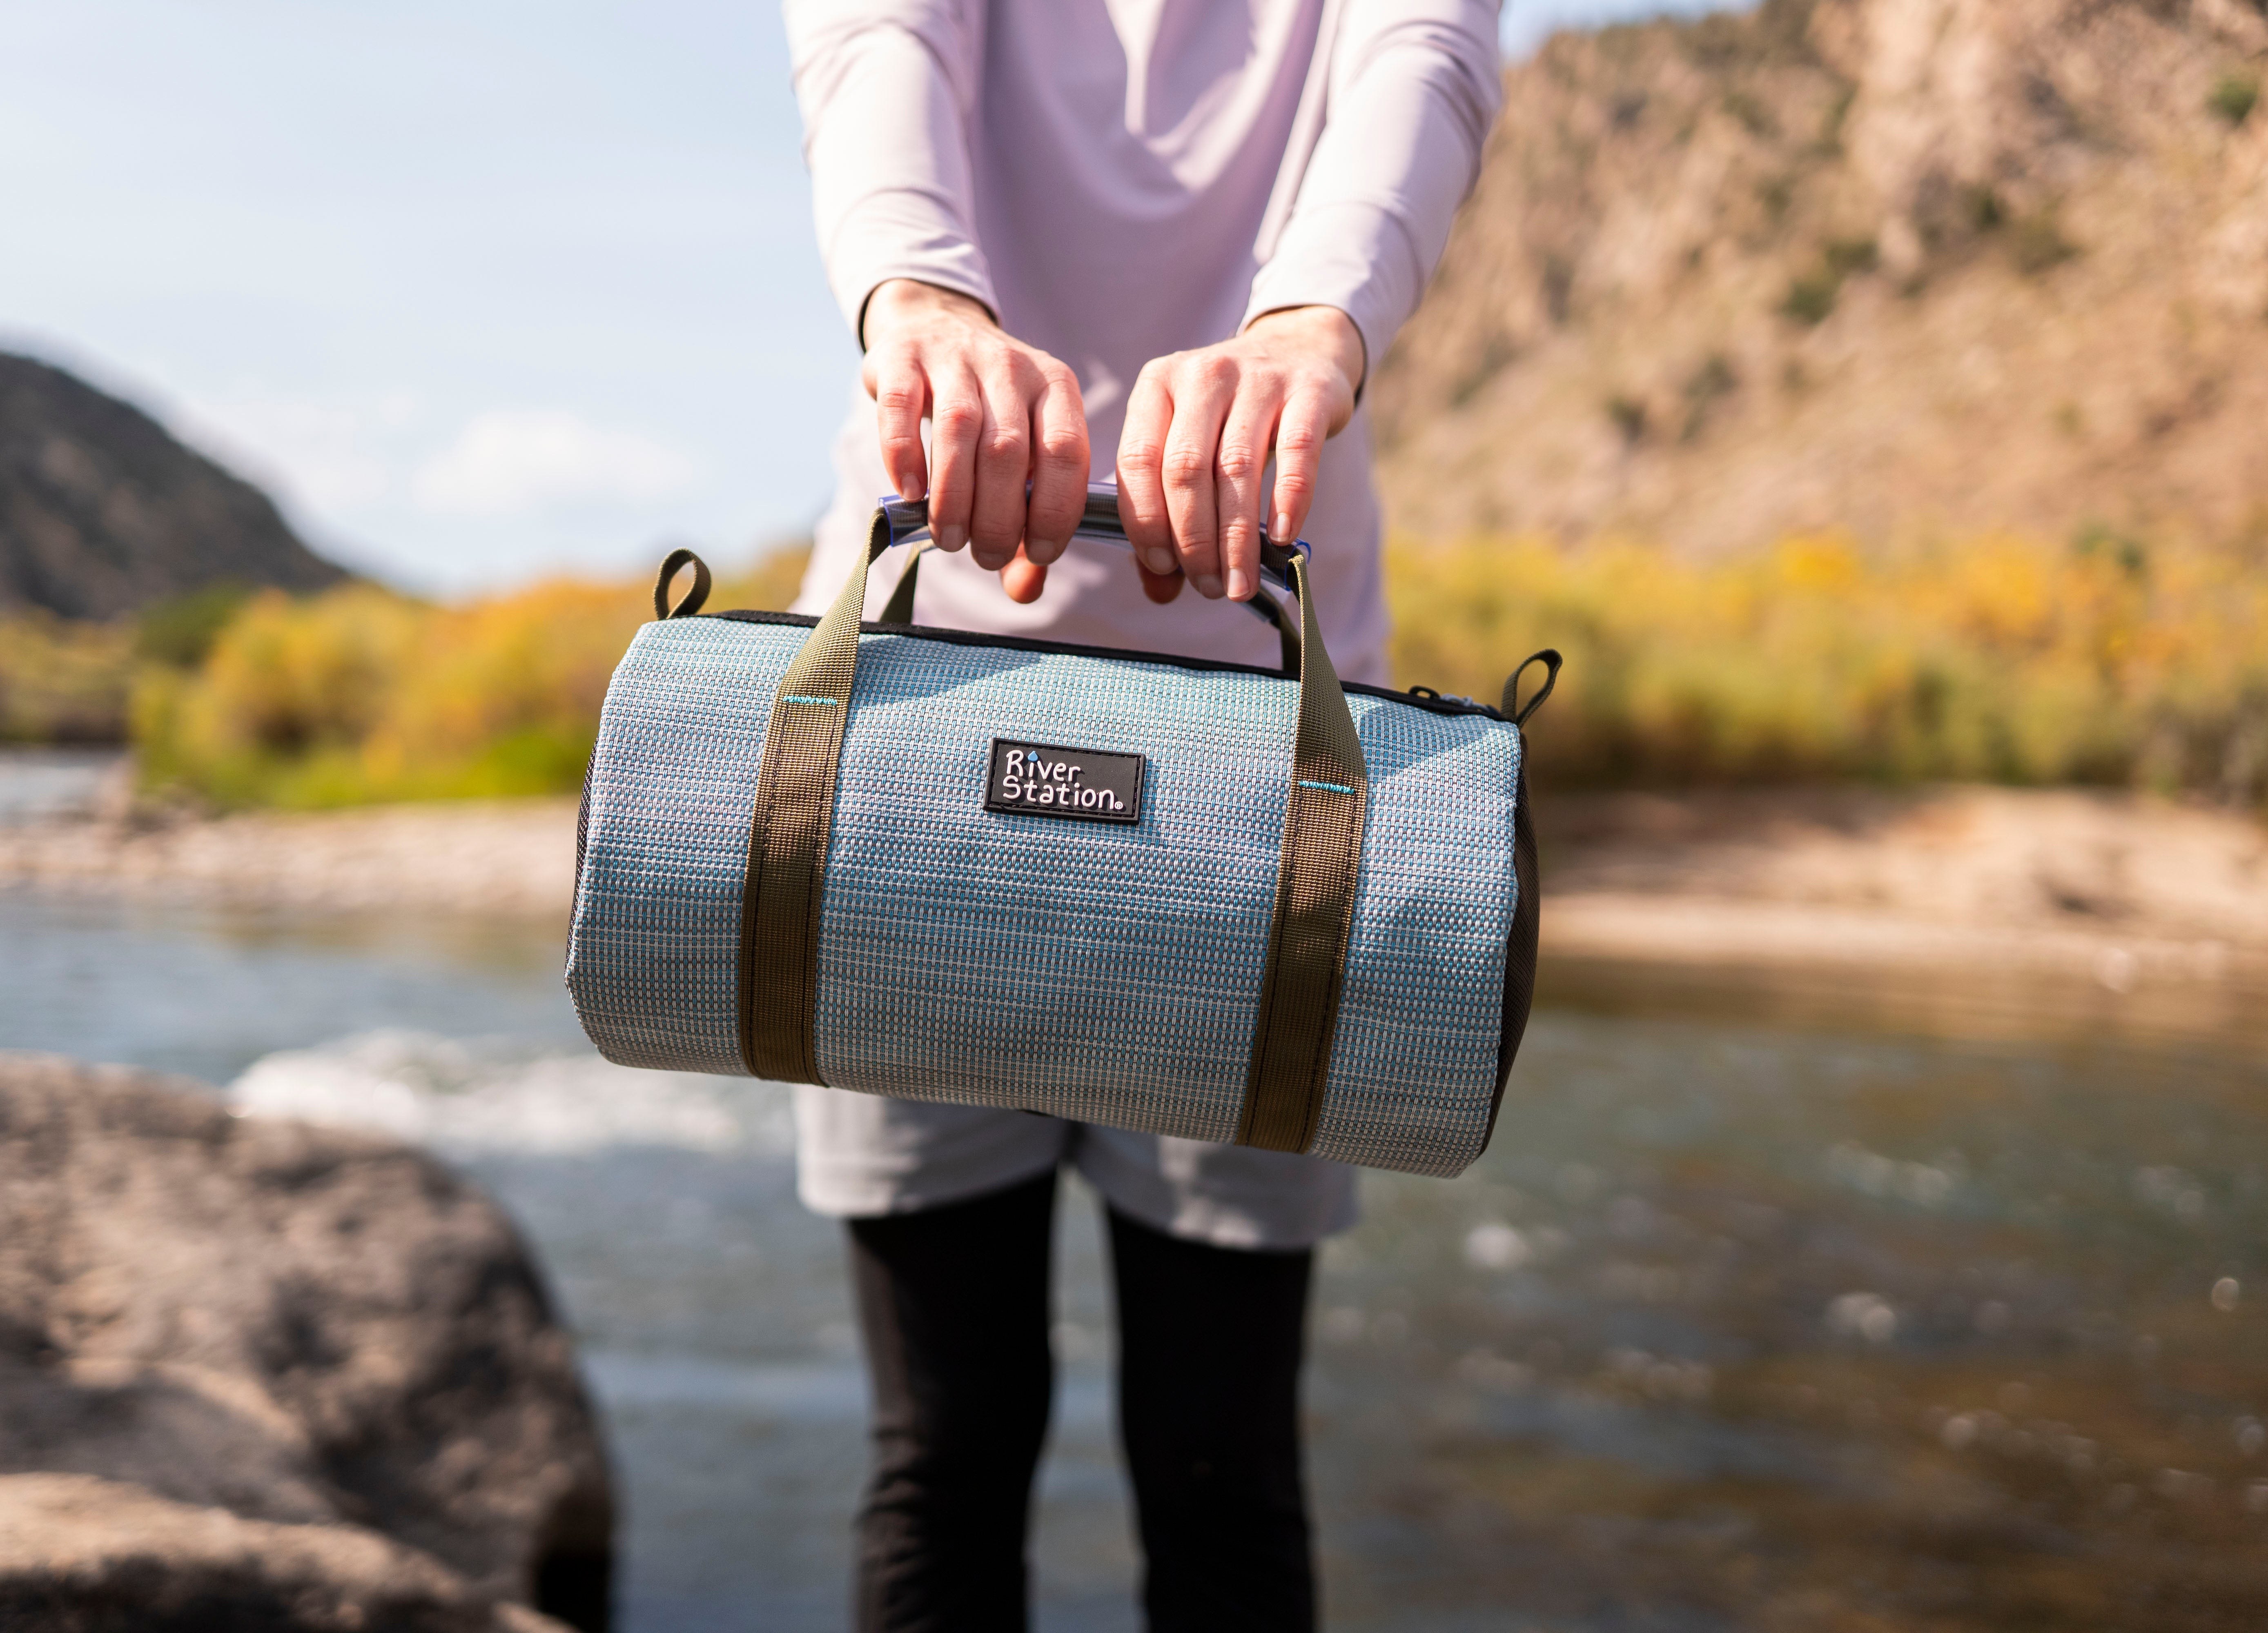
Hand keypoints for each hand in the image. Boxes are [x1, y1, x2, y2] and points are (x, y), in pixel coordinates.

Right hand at [861, 280, 1088, 601]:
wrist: (936, 326)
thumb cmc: (990, 413)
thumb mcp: (1024, 453)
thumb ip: (1030, 522)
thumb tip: (1025, 590)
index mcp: (1056, 388)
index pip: (1068, 453)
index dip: (1056, 511)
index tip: (1040, 555)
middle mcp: (1012, 366)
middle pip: (1009, 450)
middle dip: (999, 517)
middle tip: (986, 555)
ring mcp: (956, 356)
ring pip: (958, 428)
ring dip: (953, 497)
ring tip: (949, 539)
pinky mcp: (903, 356)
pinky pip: (902, 406)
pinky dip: (903, 454)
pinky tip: (909, 493)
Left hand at [1116, 305, 1363, 602]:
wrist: (1299, 351)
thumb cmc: (1229, 416)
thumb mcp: (1188, 444)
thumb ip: (1166, 513)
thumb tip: (1160, 591)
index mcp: (1157, 385)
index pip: (1138, 460)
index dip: (1146, 521)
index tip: (1162, 568)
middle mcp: (1203, 375)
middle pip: (1186, 470)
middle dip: (1193, 541)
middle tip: (1206, 587)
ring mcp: (1258, 378)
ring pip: (1237, 468)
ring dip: (1237, 538)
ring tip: (1239, 584)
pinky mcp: (1309, 391)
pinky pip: (1297, 452)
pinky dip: (1289, 500)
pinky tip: (1281, 538)